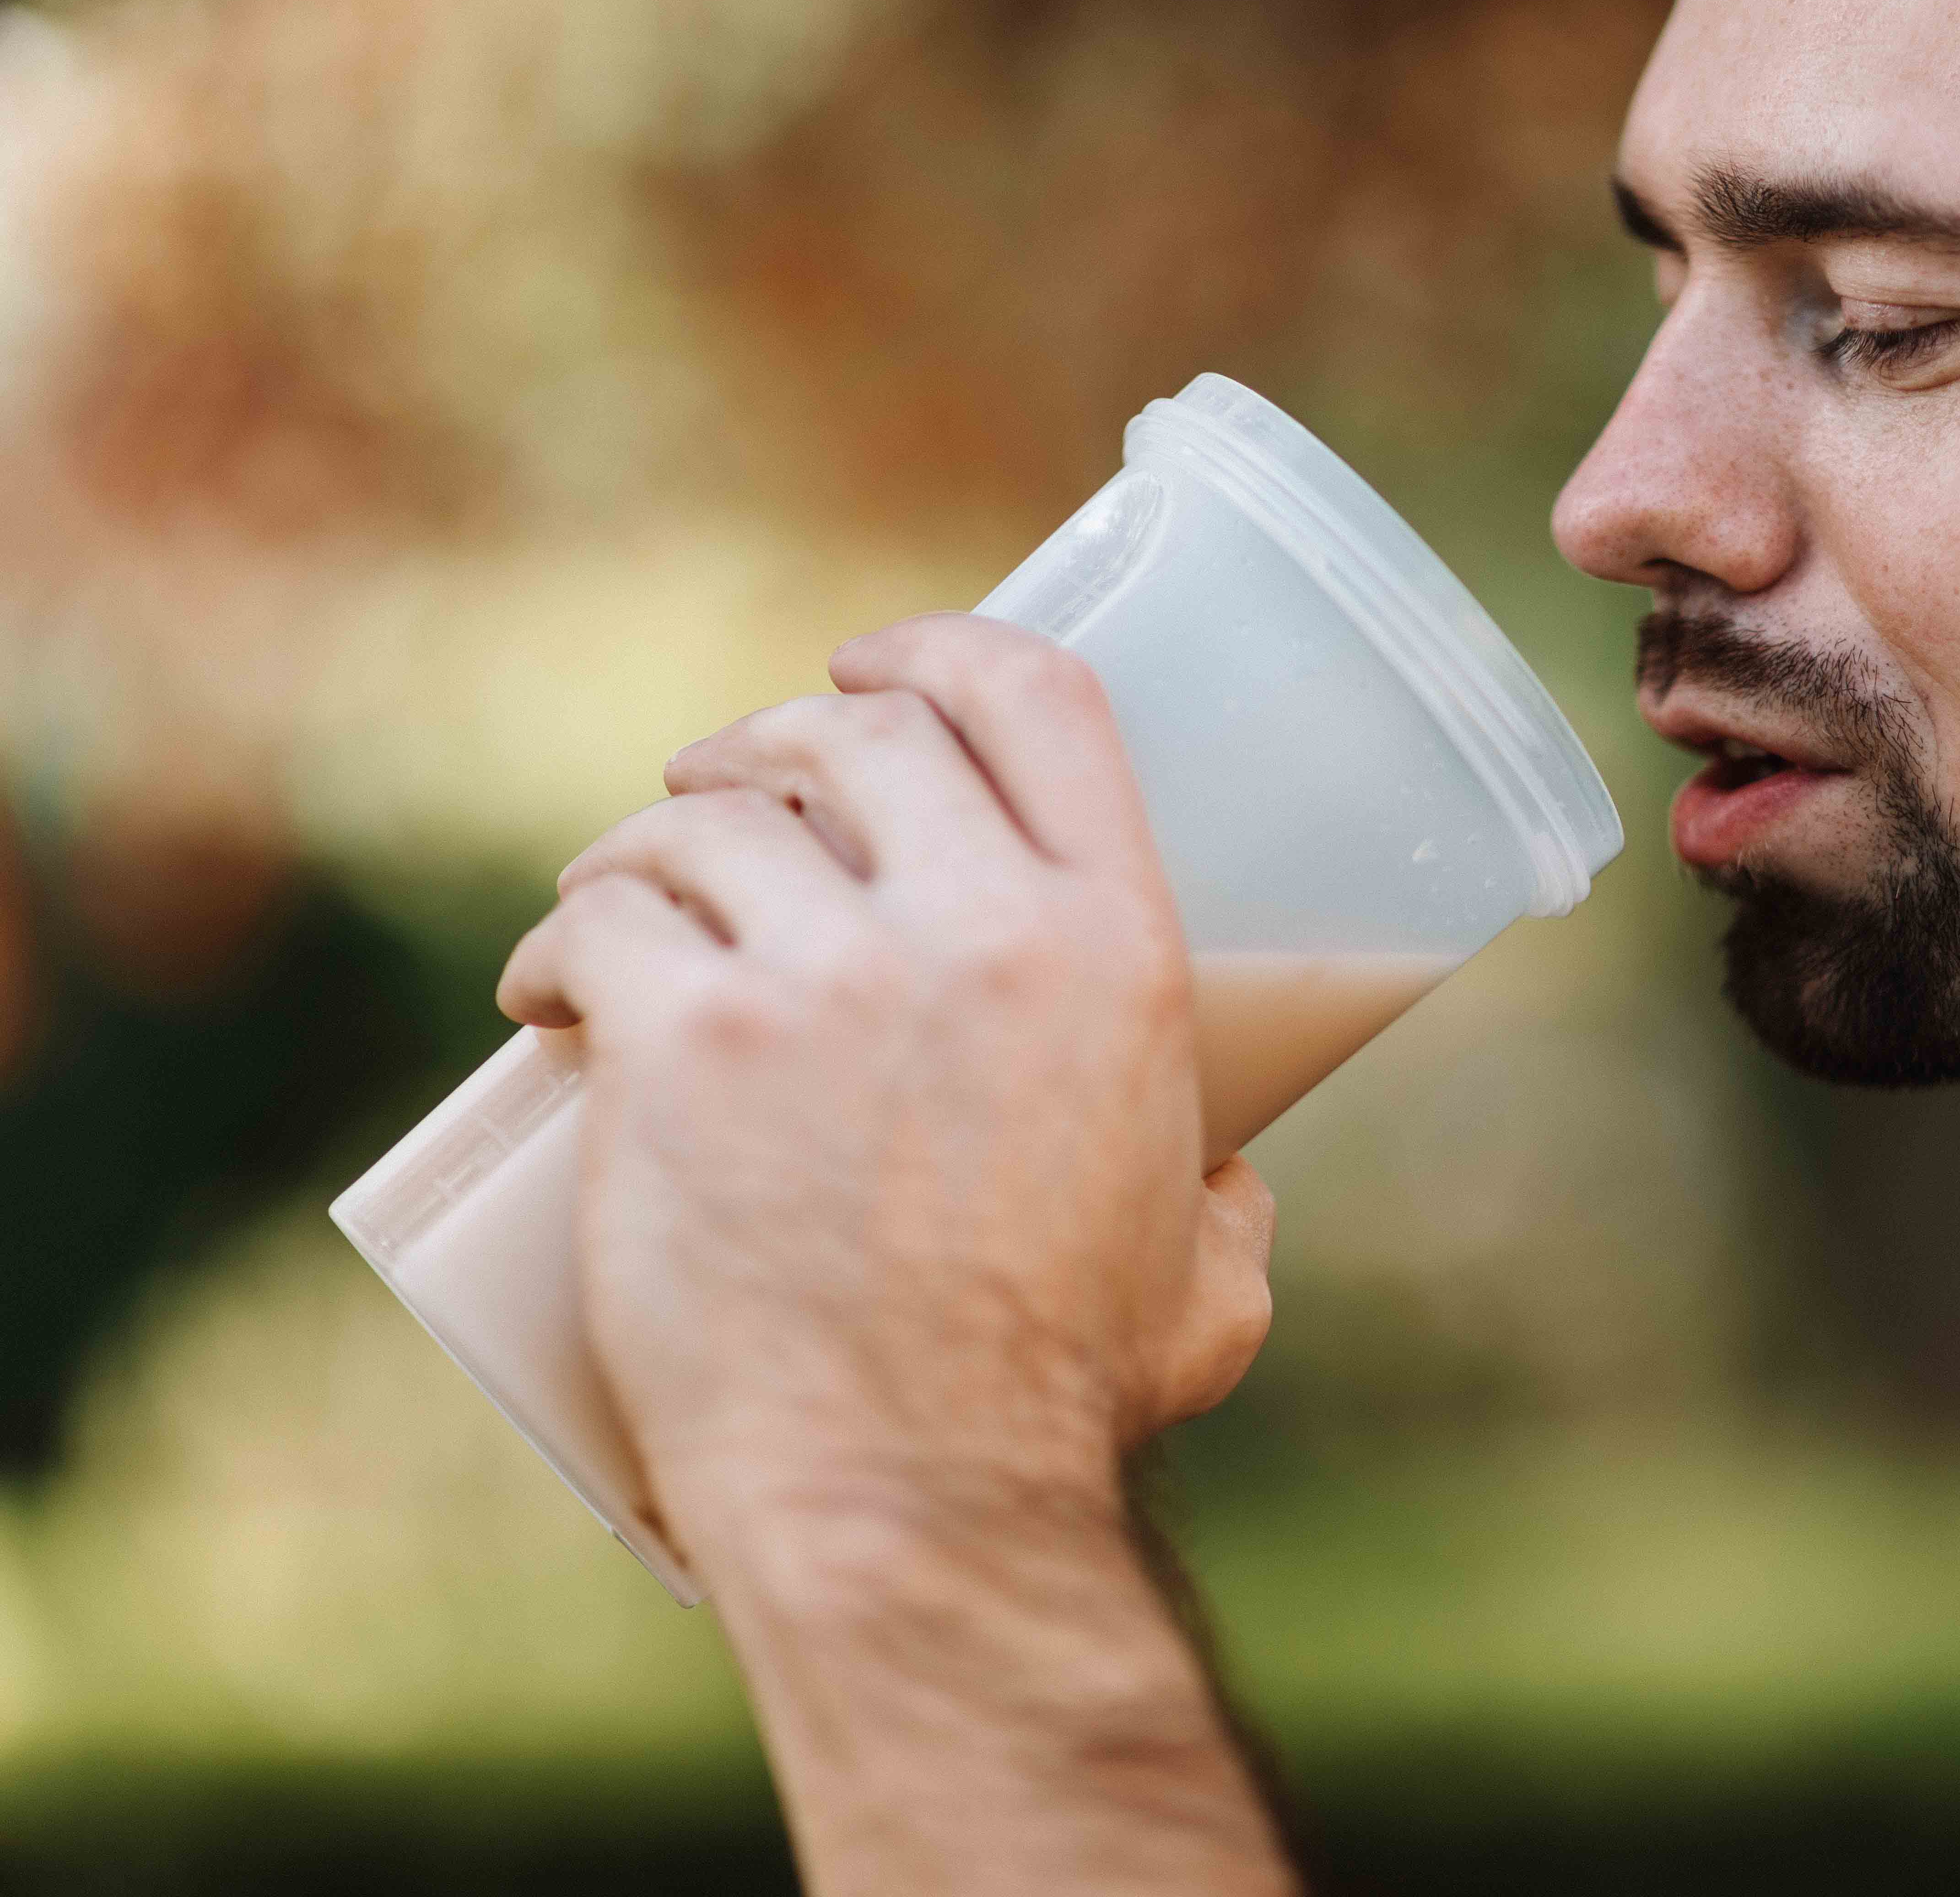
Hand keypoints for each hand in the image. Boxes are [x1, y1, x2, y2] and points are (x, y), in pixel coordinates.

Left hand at [498, 614, 1278, 1567]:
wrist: (916, 1494)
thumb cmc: (1062, 1401)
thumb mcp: (1211, 1276)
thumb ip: (1232, 1205)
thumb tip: (1225, 1179)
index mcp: (1116, 949)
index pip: (1036, 695)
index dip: (940, 646)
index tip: (869, 662)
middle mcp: (980, 931)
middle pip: (856, 730)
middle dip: (773, 741)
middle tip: (724, 796)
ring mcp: (825, 981)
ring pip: (704, 822)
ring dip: (650, 842)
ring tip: (621, 903)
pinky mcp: (685, 1047)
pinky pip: (600, 921)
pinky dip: (561, 942)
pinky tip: (546, 995)